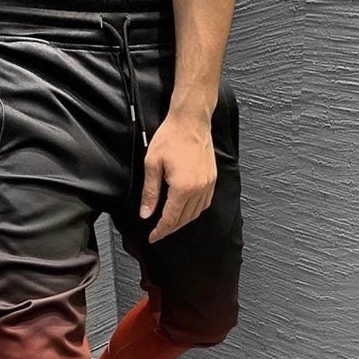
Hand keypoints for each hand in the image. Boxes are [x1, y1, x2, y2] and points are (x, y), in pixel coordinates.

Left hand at [139, 111, 216, 242]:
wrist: (191, 120)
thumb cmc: (171, 137)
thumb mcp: (152, 164)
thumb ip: (150, 192)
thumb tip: (146, 214)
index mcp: (183, 187)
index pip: (170, 218)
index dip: (160, 230)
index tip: (152, 237)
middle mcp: (199, 189)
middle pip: (184, 219)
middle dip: (170, 228)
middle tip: (158, 232)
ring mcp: (208, 185)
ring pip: (195, 213)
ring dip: (182, 221)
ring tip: (169, 223)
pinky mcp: (212, 179)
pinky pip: (204, 204)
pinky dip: (194, 211)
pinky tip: (185, 210)